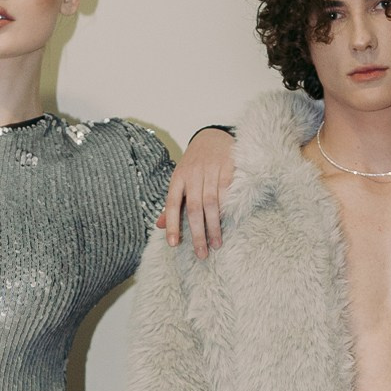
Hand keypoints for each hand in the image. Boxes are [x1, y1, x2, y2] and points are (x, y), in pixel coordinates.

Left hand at [160, 128, 236, 256]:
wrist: (213, 137)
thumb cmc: (195, 164)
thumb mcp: (180, 180)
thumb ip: (173, 203)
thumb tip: (159, 226)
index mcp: (178, 178)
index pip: (172, 204)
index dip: (172, 224)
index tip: (173, 245)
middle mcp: (193, 174)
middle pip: (194, 207)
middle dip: (198, 233)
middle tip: (201, 253)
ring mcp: (211, 169)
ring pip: (212, 202)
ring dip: (214, 226)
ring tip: (216, 244)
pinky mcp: (229, 166)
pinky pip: (228, 191)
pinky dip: (229, 209)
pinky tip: (230, 223)